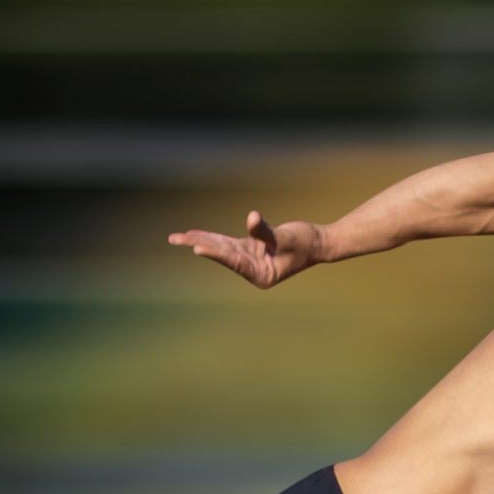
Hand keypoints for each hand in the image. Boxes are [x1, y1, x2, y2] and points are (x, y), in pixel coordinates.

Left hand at [167, 211, 327, 288]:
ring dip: (201, 241)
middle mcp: (252, 270)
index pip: (234, 261)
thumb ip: (266, 231)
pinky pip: (227, 243)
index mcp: (261, 274)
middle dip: (199, 245)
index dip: (216, 252)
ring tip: (177, 238)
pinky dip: (213, 237)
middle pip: (222, 255)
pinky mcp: (250, 250)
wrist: (318, 243)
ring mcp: (250, 260)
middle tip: (175, 239)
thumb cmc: (306, 243)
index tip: (196, 247)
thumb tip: (252, 218)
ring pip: (221, 248)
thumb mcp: (287, 237)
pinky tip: (195, 236)